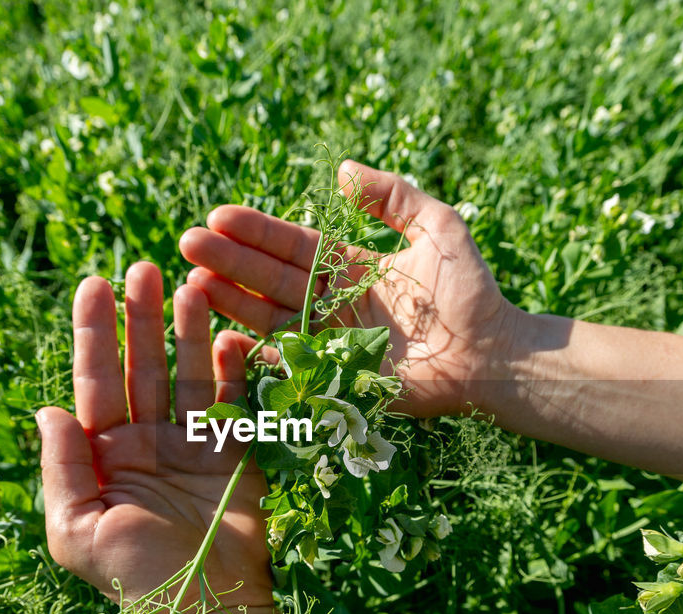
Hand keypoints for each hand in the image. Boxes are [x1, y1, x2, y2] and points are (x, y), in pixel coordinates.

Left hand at [36, 263, 272, 613]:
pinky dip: (233, 370)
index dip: (94, 332)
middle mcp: (143, 444)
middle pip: (140, 367)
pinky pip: (232, 402)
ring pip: (186, 375)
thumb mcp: (76, 529)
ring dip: (186, 332)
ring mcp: (190, 447)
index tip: (95, 283)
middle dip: (140, 318)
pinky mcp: (234, 456)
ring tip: (190, 287)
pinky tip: (229, 336)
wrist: (209, 611)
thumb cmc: (136, 578)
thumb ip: (62, 469)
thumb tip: (46, 410)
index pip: (94, 382)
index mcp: (101, 458)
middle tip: (145, 266)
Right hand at [178, 160, 522, 416]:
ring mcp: (332, 340)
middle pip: (272, 278)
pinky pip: (290, 364)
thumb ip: (394, 197)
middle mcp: (334, 303)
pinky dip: (256, 353)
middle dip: (230, 261)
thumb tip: (343, 170)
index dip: (257, 232)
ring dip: (231, 301)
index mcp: (351, 268)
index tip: (218, 216)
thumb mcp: (437, 227)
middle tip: (188, 244)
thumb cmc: (471, 291)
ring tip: (193, 282)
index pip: (294, 246)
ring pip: (271, 318)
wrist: (494, 353)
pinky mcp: (338, 376)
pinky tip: (221, 336)